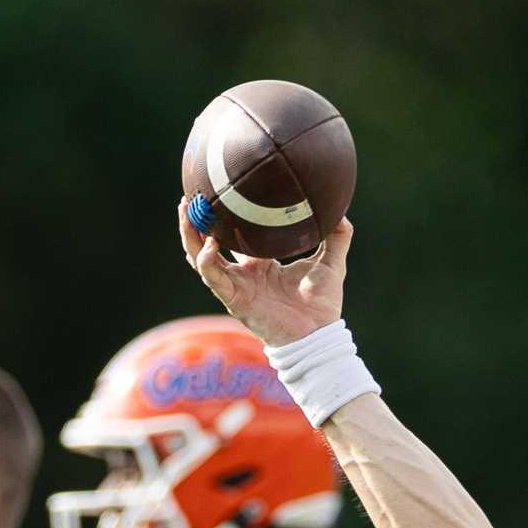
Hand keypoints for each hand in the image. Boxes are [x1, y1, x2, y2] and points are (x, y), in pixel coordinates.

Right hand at [177, 201, 351, 346]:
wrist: (320, 336)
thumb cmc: (323, 305)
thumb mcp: (332, 263)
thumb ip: (338, 237)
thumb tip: (342, 210)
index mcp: (261, 264)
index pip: (234, 236)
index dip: (223, 218)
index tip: (218, 190)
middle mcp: (244, 274)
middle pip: (208, 243)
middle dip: (196, 221)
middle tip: (189, 196)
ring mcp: (237, 287)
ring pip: (201, 258)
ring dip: (190, 235)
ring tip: (185, 210)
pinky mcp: (235, 300)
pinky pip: (213, 278)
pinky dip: (206, 261)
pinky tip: (208, 244)